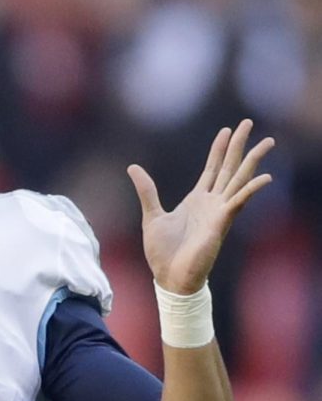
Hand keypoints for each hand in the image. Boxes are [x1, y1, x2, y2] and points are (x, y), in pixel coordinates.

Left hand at [127, 120, 274, 294]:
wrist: (169, 278)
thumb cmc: (163, 253)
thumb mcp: (152, 215)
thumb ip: (146, 191)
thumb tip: (133, 167)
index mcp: (196, 200)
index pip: (212, 168)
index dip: (219, 149)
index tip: (226, 130)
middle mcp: (211, 203)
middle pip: (229, 168)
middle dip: (239, 145)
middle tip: (248, 122)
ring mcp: (218, 213)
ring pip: (239, 180)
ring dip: (252, 161)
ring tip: (266, 142)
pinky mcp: (220, 224)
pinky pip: (239, 203)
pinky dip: (251, 190)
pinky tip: (264, 178)